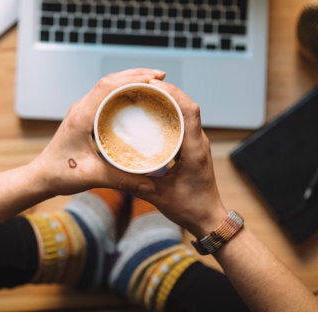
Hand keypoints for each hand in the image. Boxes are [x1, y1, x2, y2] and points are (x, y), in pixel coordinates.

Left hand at [30, 68, 164, 195]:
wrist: (41, 177)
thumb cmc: (60, 175)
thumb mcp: (92, 177)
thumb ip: (121, 180)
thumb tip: (151, 186)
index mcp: (82, 116)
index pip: (108, 87)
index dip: (133, 78)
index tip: (155, 78)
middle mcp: (81, 108)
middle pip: (110, 81)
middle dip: (136, 75)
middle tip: (162, 77)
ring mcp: (81, 111)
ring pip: (107, 86)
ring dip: (129, 80)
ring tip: (153, 82)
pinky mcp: (83, 116)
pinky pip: (104, 96)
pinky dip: (122, 92)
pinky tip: (136, 98)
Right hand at [133, 80, 227, 236]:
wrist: (208, 219)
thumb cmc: (188, 209)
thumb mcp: (158, 196)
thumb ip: (135, 183)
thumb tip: (110, 169)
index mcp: (194, 150)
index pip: (190, 110)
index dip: (173, 93)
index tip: (152, 85)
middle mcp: (199, 142)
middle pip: (187, 105)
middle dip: (167, 91)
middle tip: (142, 86)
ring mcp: (197, 144)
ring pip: (186, 112)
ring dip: (168, 101)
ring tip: (145, 95)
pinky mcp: (193, 148)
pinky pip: (183, 123)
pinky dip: (169, 114)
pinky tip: (152, 116)